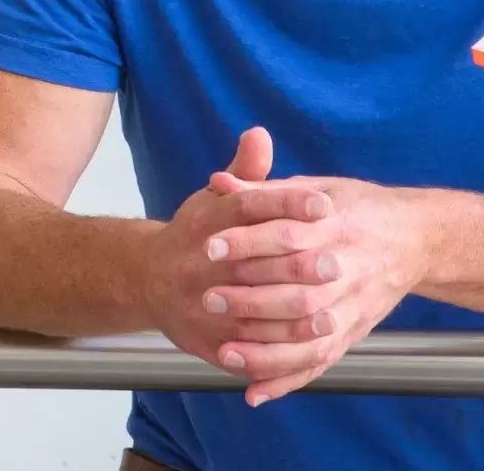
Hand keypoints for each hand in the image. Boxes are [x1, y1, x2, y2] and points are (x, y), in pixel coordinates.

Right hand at [142, 129, 338, 379]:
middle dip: (295, 264)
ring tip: (333, 309)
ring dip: (292, 313)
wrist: (146, 280)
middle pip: (250, 262)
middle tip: (337, 261)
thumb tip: (260, 134)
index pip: (245, 207)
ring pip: (249, 311)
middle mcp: (196, 264)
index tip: (323, 204)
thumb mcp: (214, 199)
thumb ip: (244, 173)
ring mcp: (197, 304)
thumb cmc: (195, 234)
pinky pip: (243, 348)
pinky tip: (305, 344)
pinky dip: (276, 348)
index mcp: (203, 223)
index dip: (285, 204)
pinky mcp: (202, 339)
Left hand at [202, 172, 430, 404]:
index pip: (289, 236)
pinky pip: (321, 362)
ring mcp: (355, 306)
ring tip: (225, 350)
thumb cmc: (357, 207)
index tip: (209, 247)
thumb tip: (216, 182)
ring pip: (311, 337)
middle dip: (251, 299)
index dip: (248, 242)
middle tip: (209, 299)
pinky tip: (255, 391)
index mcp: (338, 225)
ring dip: (267, 349)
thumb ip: (265, 189)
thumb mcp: (316, 187)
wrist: (416, 238)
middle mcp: (350, 270)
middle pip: (299, 292)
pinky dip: (288, 379)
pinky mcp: (355, 332)